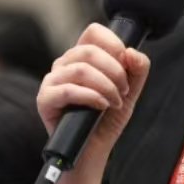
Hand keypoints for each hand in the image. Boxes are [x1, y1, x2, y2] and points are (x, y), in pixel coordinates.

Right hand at [37, 23, 150, 153]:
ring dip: (106, 86)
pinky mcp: (45, 99)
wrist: (93, 151)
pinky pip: (68, 90)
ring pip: (80, 69)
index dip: (113, 44)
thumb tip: (132, 52)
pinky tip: (101, 106)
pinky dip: (91, 97)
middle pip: (89, 50)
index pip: (93, 32)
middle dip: (115, 71)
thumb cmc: (107, 119)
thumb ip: (138, 69)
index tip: (126, 64)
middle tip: (124, 90)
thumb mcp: (129, 91)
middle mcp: (64, 64)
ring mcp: (52, 81)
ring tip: (114, 102)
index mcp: (82, 56)